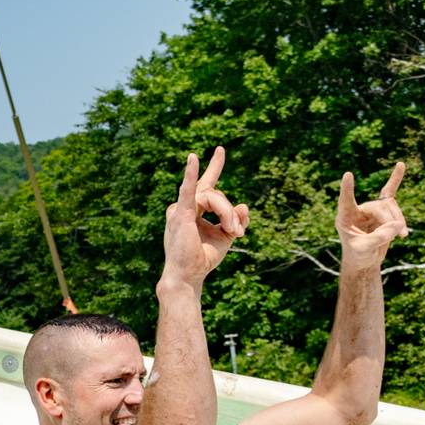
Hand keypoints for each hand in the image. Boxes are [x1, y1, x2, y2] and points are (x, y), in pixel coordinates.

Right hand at [160, 146, 248, 290]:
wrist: (189, 275)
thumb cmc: (202, 258)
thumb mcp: (226, 236)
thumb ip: (236, 219)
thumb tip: (245, 206)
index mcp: (193, 210)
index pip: (207, 185)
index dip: (215, 167)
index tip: (221, 150)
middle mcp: (184, 206)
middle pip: (215, 194)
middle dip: (231, 211)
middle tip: (238, 232)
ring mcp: (180, 209)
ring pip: (212, 197)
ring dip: (227, 213)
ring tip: (233, 232)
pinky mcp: (180, 214)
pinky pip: (188, 191)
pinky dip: (191, 175)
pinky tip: (193, 159)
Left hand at [336, 162, 408, 269]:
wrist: (365, 261)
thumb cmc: (358, 255)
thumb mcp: (365, 249)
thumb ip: (379, 237)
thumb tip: (398, 225)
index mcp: (345, 217)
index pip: (346, 200)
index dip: (347, 189)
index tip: (348, 175)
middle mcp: (357, 210)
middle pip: (379, 207)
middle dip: (391, 220)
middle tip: (401, 234)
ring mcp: (370, 210)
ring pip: (390, 206)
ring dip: (399, 219)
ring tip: (403, 235)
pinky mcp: (382, 211)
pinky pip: (389, 193)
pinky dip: (395, 180)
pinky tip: (401, 166)